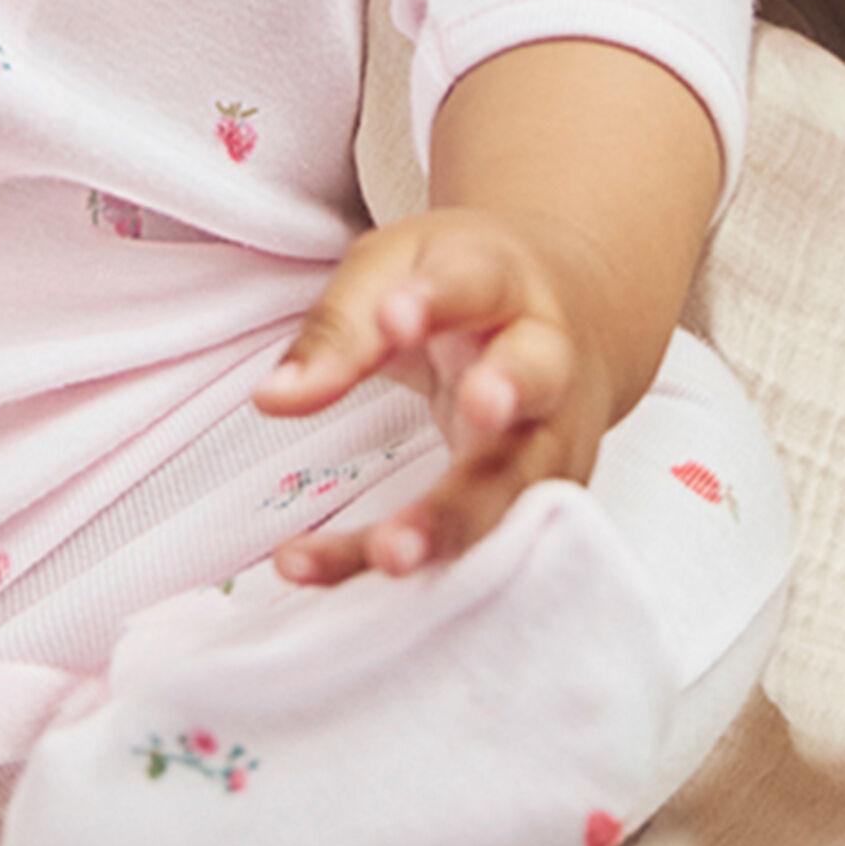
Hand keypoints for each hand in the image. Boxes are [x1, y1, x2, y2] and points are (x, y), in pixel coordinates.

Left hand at [251, 205, 621, 583]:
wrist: (572, 310)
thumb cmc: (463, 285)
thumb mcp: (394, 270)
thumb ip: (341, 329)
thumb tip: (272, 400)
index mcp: (504, 284)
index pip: (475, 284)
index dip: (438, 300)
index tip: (393, 316)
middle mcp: (545, 363)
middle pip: (533, 382)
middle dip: (505, 397)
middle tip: (476, 408)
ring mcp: (549, 440)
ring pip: (511, 486)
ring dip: (455, 523)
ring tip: (390, 555)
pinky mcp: (534, 503)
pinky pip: (480, 541)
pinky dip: (419, 568)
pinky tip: (346, 574)